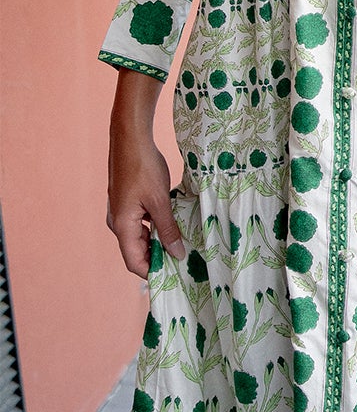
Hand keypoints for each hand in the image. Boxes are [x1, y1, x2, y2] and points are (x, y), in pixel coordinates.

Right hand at [106, 69, 185, 277]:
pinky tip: (174, 223)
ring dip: (159, 240)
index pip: (134, 261)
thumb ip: (168, 229)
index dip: (153, 271)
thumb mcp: (160, 201)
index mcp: (121, 226)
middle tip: (184, 259)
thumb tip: (177, 254)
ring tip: (183, 243)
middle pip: (137, 250)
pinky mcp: (127, 202)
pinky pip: (141, 222)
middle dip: (159, 256)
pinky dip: (156, 226)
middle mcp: (117, 222)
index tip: (176, 274)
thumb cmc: (143, 168)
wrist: (130, 137)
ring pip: (140, 236)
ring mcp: (121, 211)